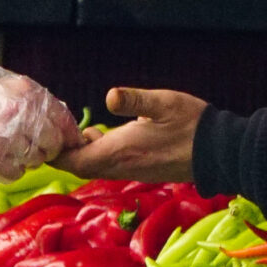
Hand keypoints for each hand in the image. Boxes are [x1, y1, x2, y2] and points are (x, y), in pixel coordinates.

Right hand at [0, 66, 81, 179]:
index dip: (67, 135)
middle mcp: (17, 118)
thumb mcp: (17, 87)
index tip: (63, 140)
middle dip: (47, 147)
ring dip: (29, 158)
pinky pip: (16, 174)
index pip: (63, 122)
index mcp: (27, 96)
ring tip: (13, 147)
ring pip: (36, 161)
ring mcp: (3, 140)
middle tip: (33, 143)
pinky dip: (13, 169)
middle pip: (52, 145)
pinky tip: (3, 157)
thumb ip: (46, 104)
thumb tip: (73, 133)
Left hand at [53, 87, 205, 182]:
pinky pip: (110, 166)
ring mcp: (132, 171)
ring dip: (82, 151)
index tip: (46, 138)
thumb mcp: (164, 103)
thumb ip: (135, 100)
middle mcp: (121, 166)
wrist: (220, 152)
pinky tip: (102, 134)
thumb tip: (109, 95)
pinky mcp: (141, 170)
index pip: (75, 161)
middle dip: (65, 151)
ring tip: (76, 129)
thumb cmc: (193, 125)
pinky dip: (98, 153)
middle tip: (57, 130)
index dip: (56, 153)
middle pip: (80, 166)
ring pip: (95, 166)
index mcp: (120, 151)